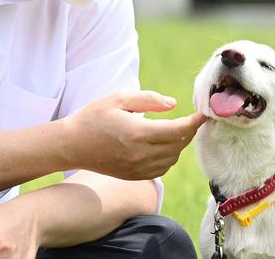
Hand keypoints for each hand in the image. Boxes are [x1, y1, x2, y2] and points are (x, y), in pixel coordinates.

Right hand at [61, 90, 206, 179]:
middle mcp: (140, 154)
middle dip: (189, 132)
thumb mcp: (118, 98)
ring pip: (172, 159)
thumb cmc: (94, 116)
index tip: (202, 114)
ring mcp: (137, 168)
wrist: (71, 145)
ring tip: (178, 130)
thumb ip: (148, 99)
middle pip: (178, 145)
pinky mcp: (133, 176)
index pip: (178, 130)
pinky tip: (165, 146)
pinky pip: (162, 169)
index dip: (194, 122)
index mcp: (137, 133)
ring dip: (180, 145)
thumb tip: (173, 104)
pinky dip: (170, 157)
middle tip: (192, 120)